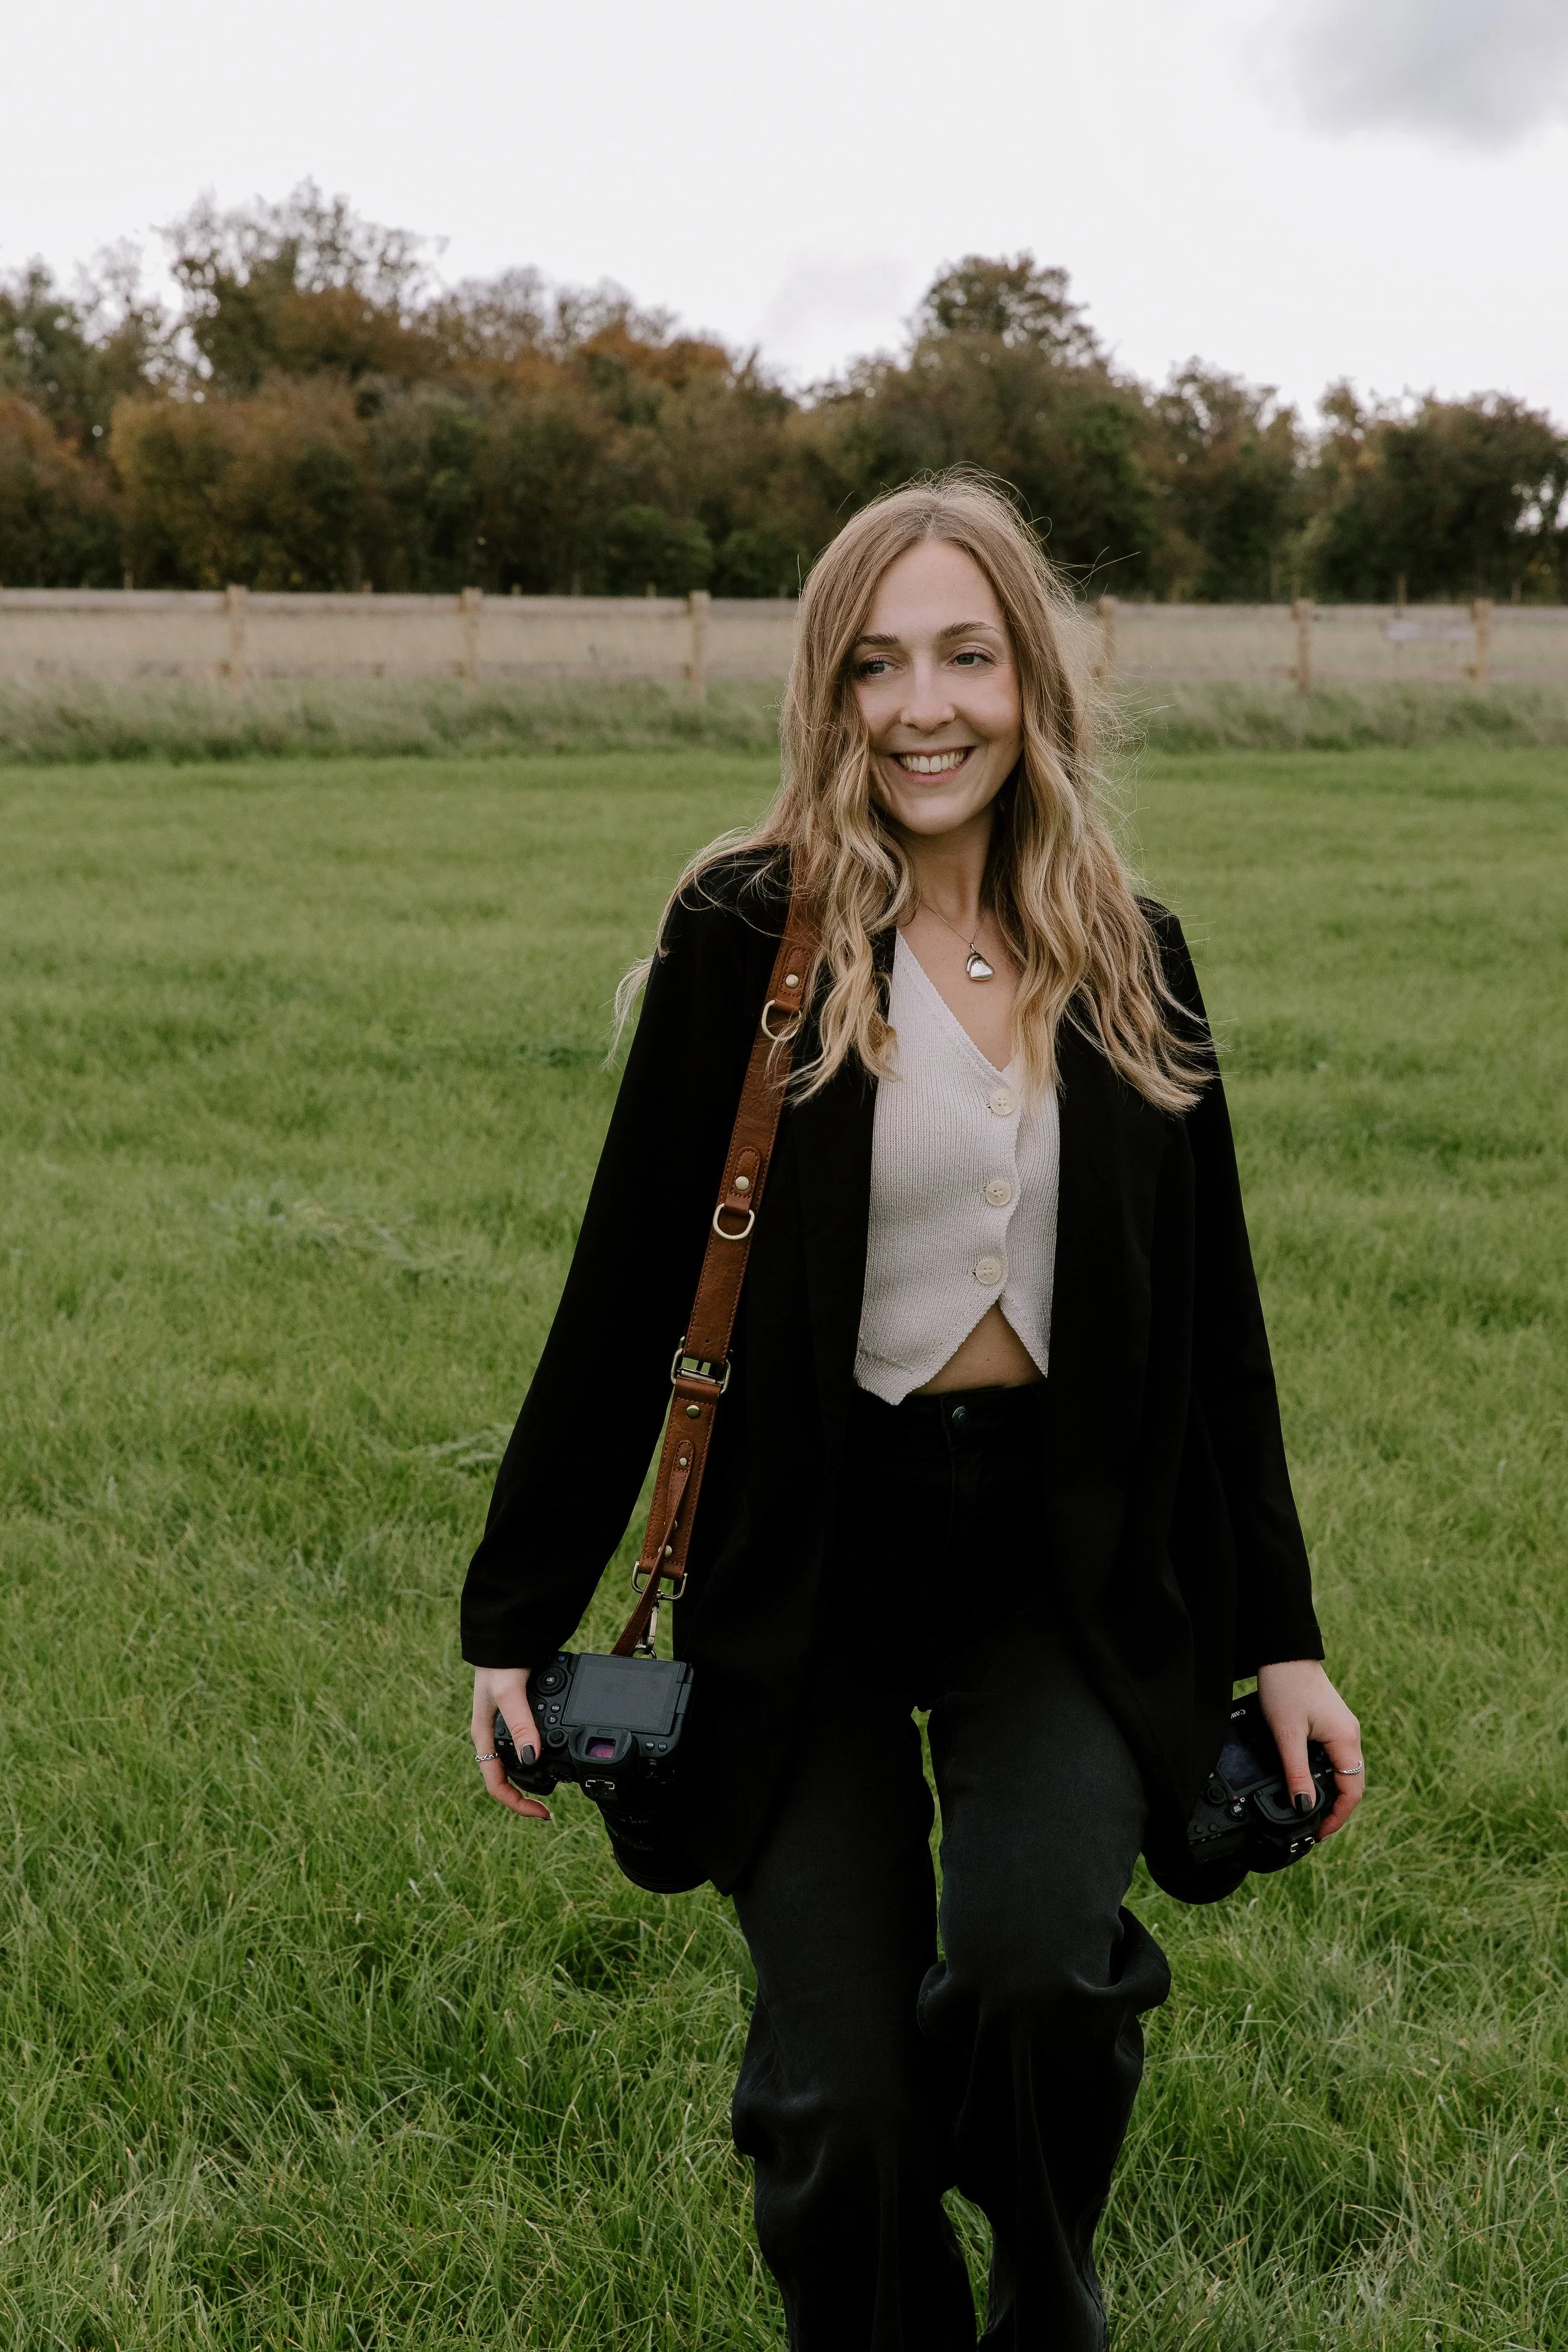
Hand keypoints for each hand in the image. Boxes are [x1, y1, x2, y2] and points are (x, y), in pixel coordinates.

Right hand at [471, 1665, 551, 1821]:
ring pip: (520, 1760)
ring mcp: (508, 1725)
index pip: (496, 1783)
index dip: (517, 1803)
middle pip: (508, 1777)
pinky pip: (530, 1740)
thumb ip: (521, 1724)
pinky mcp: (522, 1714)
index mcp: (485, 1736)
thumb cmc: (499, 1663)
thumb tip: (532, 1759)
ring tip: (557, 1782)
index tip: (542, 1812)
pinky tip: (558, 1748)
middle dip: (526, 1794)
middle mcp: (495, 1735)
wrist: (506, 1635)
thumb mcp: (509, 1694)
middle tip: (551, 1804)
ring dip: (535, 1775)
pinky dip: (543, 1751)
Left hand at [1255, 1658, 1362, 1838]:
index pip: (1353, 1791)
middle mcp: (1351, 1735)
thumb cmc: (1286, 1688)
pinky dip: (1326, 1773)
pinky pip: (1336, 1756)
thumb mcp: (1287, 1735)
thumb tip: (1304, 1806)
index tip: (1320, 1832)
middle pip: (1352, 1783)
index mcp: (1346, 1740)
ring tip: (1310, 1807)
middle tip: (1314, 1824)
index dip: (1338, 1816)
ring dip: (1331, 1790)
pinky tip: (1309, 1779)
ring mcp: (1343, 1728)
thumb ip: (1296, 1772)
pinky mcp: (1333, 1722)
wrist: (1284, 1654)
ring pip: (1344, 1770)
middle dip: (1336, 1807)